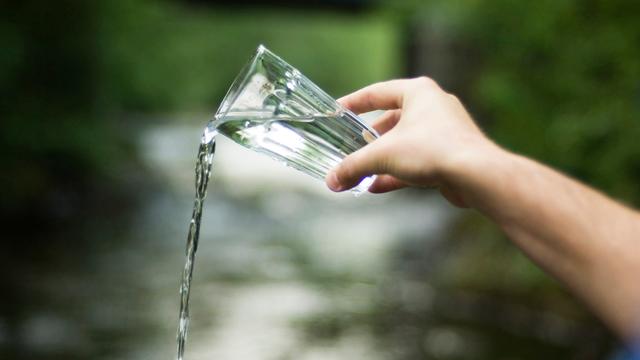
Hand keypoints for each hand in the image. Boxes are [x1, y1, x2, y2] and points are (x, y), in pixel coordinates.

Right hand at [325, 77, 499, 206]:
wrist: (476, 174)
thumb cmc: (432, 150)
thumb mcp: (383, 156)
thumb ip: (353, 166)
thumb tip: (331, 181)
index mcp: (417, 92)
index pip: (377, 93)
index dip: (353, 103)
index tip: (337, 112)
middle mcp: (432, 107)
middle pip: (390, 120)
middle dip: (368, 140)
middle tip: (350, 150)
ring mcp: (443, 131)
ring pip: (404, 143)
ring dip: (381, 159)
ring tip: (360, 172)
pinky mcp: (450, 154)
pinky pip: (416, 160)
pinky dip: (396, 172)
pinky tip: (377, 186)